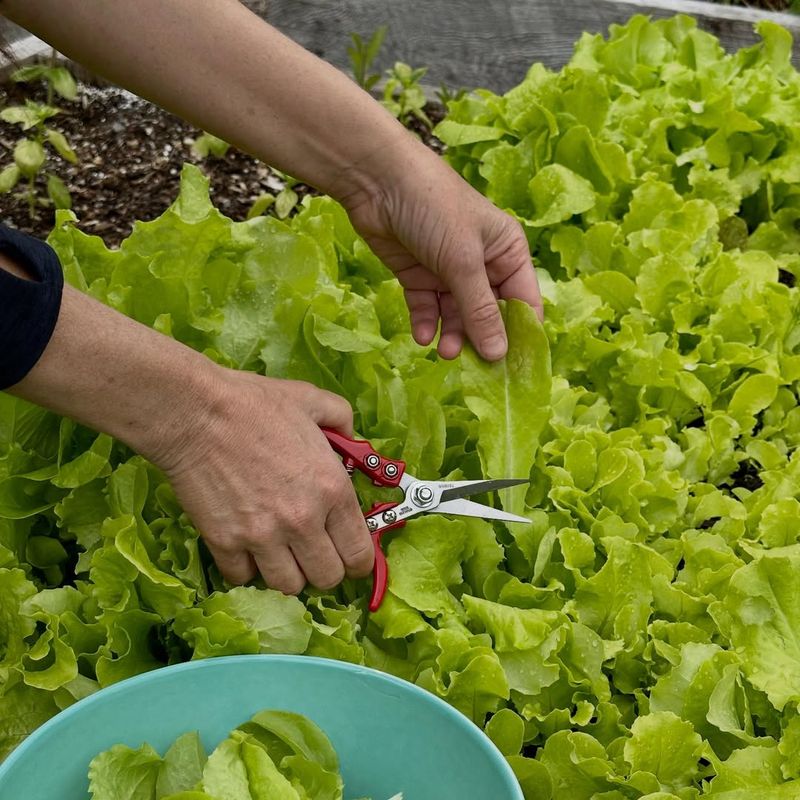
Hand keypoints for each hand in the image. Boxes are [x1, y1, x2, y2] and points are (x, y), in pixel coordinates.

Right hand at [154, 367, 373, 593]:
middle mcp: (303, 521)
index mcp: (332, 489)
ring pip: (288, 587)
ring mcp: (263, 536)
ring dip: (287, 572)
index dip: (359, 561)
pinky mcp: (225, 543)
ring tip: (280, 552)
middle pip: (328, 578)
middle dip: (325, 569)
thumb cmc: (254, 404)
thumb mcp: (312, 400)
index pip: (360, 554)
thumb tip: (353, 440)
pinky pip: (243, 578)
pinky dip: (246, 568)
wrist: (195, 412)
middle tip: (314, 552)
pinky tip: (247, 547)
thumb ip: (342, 420)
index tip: (350, 557)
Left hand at [338, 141, 542, 360]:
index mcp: (507, 251)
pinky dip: (427, 323)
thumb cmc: (434, 209)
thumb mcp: (462, 261)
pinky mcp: (419, 275)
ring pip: (457, 315)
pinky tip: (423, 337)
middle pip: (489, 313)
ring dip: (453, 335)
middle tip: (475, 368)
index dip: (520, 334)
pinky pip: (429, 308)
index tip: (514, 368)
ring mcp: (448, 270)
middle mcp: (482, 263)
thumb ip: (480, 310)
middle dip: (481, 339)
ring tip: (444, 353)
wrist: (377, 180)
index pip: (523, 301)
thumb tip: (500, 354)